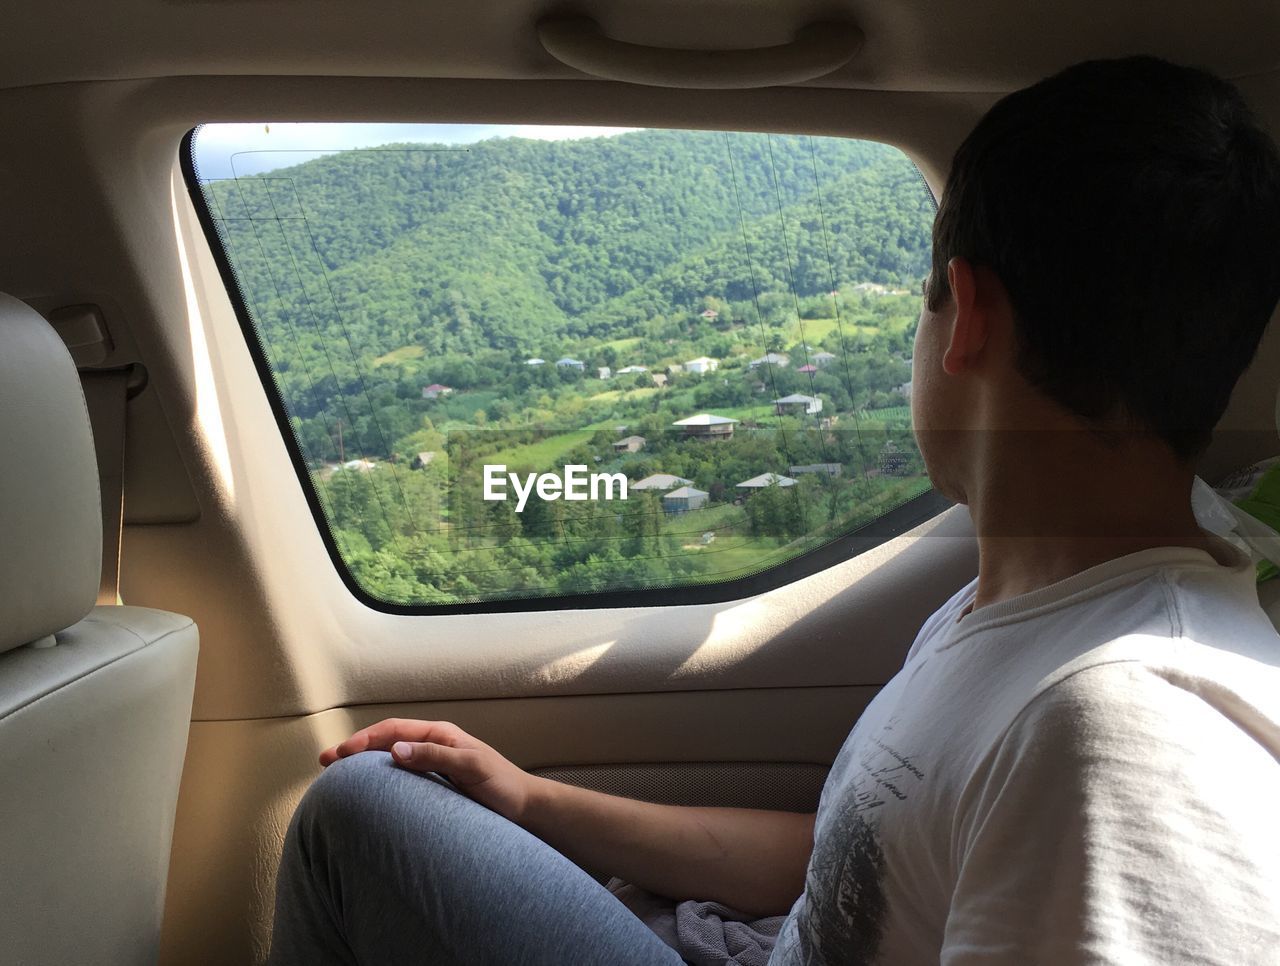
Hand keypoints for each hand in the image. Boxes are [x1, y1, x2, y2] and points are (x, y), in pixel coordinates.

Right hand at [320, 718, 535, 821]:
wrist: (524, 808)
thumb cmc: (503, 785)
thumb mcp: (473, 766)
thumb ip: (437, 756)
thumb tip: (396, 750)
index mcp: (441, 734)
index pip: (394, 730)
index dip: (365, 739)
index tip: (340, 754)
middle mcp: (433, 745)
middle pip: (387, 741)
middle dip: (355, 749)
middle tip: (324, 762)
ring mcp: (432, 765)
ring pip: (390, 759)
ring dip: (363, 765)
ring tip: (336, 776)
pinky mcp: (433, 786)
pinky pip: (400, 778)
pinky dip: (379, 781)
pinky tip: (366, 794)